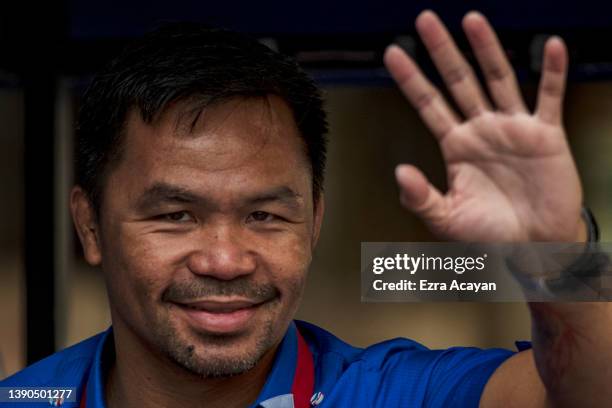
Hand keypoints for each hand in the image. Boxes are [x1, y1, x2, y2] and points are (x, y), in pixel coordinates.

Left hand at [384, 10, 583, 241]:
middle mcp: (481, 131)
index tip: (392, 53)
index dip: (411, 79)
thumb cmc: (489, 236)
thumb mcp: (446, 219)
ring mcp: (513, 129)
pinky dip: (552, 73)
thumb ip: (421, 198)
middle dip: (442, 51)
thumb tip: (399, 172)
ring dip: (486, 49)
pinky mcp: (546, 136)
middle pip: (458, 82)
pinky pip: (549, 98)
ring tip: (472, 20)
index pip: (428, 105)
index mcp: (456, 146)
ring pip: (498, 79)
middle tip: (425, 20)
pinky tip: (551, 46)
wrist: (533, 249)